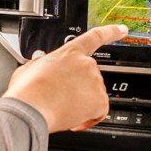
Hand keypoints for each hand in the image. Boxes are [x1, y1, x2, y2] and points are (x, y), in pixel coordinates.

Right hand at [3, 24, 127, 132]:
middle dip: (78, 87)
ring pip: (93, 94)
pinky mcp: (100, 101)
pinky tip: (73, 120)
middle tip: (61, 96)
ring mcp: (95, 82)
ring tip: (61, 107)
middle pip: (90, 75)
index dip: (111, 32)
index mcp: (69, 52)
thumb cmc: (27, 90)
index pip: (95, 37)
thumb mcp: (29, 67)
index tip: (123, 30)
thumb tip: (41, 63)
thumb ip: (41, 63)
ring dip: (81, 102)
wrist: (31, 109)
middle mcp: (86, 64)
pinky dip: (88, 117)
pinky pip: (99, 111)